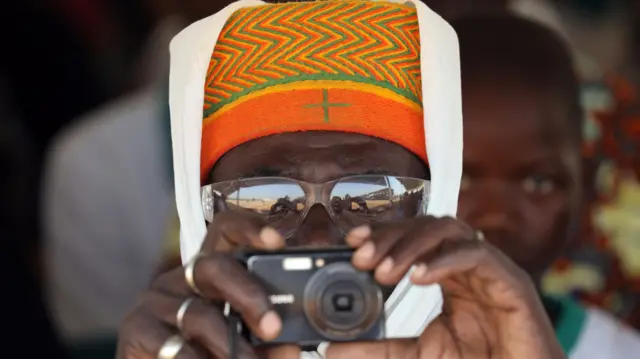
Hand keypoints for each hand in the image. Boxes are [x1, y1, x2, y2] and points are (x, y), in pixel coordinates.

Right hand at [116, 212, 298, 358]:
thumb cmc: (206, 353)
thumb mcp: (241, 342)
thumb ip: (266, 342)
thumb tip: (291, 347)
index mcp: (210, 272)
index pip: (224, 232)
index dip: (249, 228)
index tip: (277, 242)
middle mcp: (183, 278)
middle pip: (214, 266)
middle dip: (248, 295)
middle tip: (273, 328)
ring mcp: (156, 302)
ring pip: (199, 313)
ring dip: (230, 345)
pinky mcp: (137, 329)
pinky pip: (173, 345)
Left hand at [327, 216, 564, 358]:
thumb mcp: (418, 356)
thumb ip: (380, 349)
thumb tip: (333, 349)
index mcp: (447, 275)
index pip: (413, 238)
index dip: (383, 234)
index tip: (352, 243)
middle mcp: (467, 265)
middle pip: (426, 227)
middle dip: (390, 237)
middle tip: (361, 258)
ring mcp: (490, 270)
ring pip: (448, 231)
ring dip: (411, 245)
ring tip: (384, 272)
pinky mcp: (512, 283)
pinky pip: (476, 255)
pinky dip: (444, 261)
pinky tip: (418, 278)